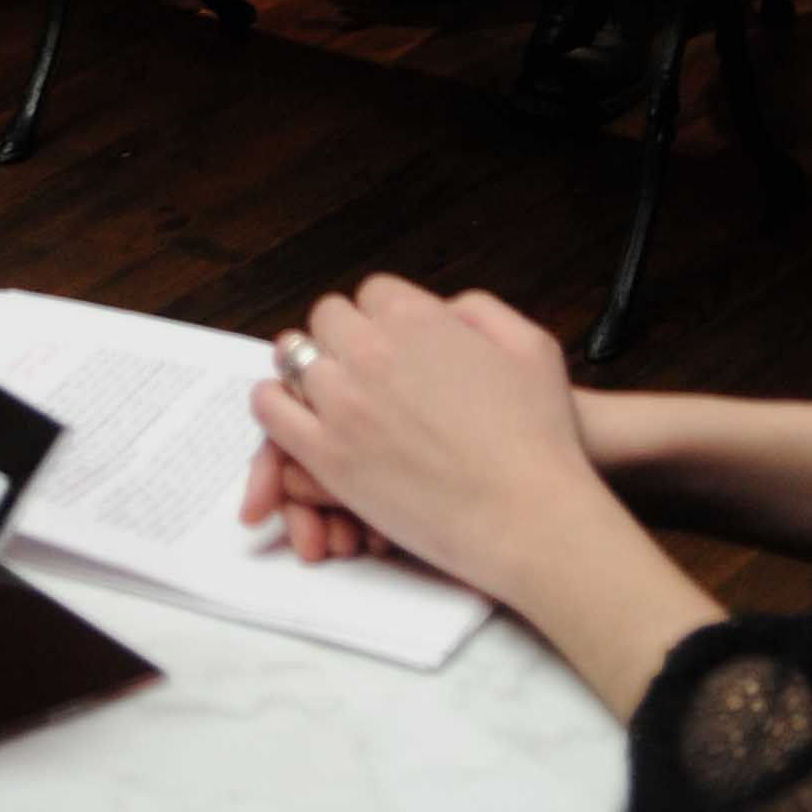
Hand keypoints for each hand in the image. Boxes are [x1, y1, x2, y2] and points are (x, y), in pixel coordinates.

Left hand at [246, 276, 596, 602]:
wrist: (532, 518)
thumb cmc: (540, 441)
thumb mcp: (531, 345)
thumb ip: (481, 312)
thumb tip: (446, 310)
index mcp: (417, 318)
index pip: (371, 293)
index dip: (381, 319)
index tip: (389, 342)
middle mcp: (373, 350)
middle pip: (328, 319)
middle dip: (343, 339)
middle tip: (359, 370)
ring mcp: (344, 402)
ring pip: (293, 358)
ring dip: (308, 370)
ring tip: (326, 392)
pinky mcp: (328, 456)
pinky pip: (272, 412)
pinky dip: (275, 406)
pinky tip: (291, 414)